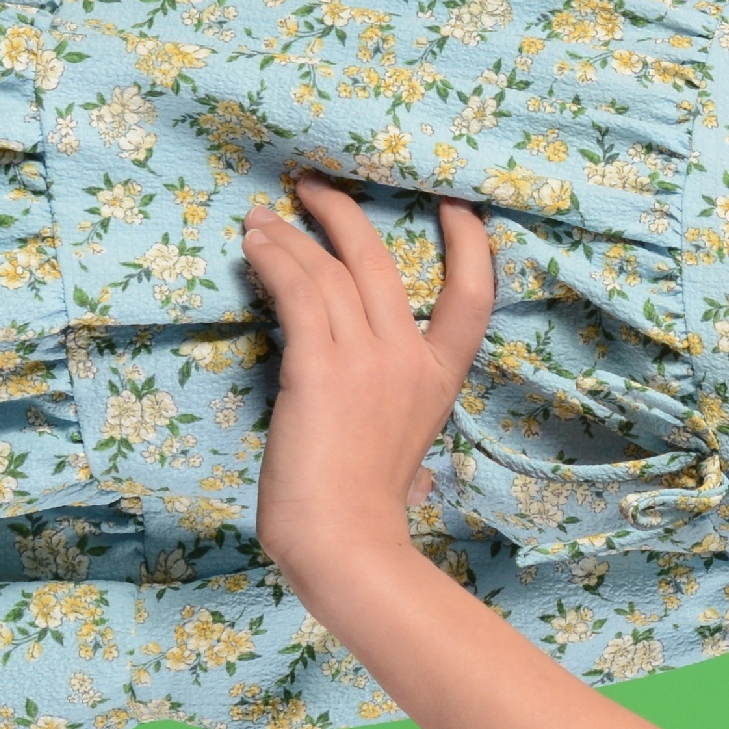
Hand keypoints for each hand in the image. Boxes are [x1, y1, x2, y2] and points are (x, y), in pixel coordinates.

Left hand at [240, 177, 497, 588]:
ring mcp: (366, 360)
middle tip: (312, 187)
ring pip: (329, 271)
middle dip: (343, 214)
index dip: (469, 242)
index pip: (475, 294)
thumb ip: (396, 408)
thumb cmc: (366, 510)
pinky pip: (296, 293)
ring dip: (290, 236)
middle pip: (379, 261)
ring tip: (261, 218)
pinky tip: (253, 247)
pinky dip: (272, 262)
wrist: (345, 541)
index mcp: (441, 377)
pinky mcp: (318, 367)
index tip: (454, 203)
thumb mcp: (404, 447)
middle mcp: (409, 358)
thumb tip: (375, 402)